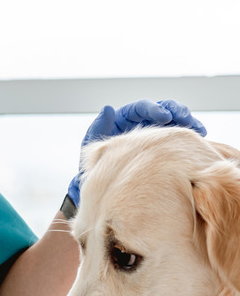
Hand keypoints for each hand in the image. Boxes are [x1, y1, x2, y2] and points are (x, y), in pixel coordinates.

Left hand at [67, 99, 205, 206]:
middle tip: (186, 119)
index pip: (139, 108)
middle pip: (160, 109)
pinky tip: (201, 138)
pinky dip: (190, 134)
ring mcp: (153, 132)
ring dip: (187, 121)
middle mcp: (139, 123)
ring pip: (174, 120)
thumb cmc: (95, 167)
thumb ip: (99, 128)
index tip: (164, 116)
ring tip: (199, 130)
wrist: (103, 188)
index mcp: (122, 119)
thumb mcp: (93, 148)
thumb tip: (107, 108)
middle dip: (175, 111)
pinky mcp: (163, 143)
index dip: (153, 109)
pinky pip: (178, 135)